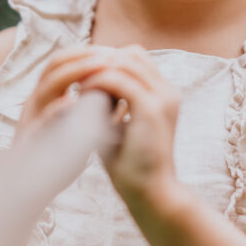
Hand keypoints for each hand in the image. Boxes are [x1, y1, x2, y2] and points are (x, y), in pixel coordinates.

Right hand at [8, 47, 119, 199]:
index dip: (86, 53)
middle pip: (55, 65)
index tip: (111, 51)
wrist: (31, 190)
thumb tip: (118, 87)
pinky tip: (76, 100)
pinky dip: (58, 106)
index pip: (63, 62)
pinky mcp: (29, 139)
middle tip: (109, 54)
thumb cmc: (57, 156)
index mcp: (46, 96)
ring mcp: (31, 118)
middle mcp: (36, 101)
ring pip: (48, 85)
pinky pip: (41, 118)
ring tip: (100, 67)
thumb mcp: (76, 124)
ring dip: (75, 72)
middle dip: (83, 56)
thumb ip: (90, 106)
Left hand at [76, 45, 181, 205]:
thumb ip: (111, 103)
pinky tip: (83, 93)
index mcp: (163, 95)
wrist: (150, 192)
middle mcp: (167, 92)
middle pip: (133, 54)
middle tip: (78, 72)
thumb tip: (87, 85)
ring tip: (78, 82)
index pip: (137, 58)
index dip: (110, 60)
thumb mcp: (120, 125)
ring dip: (98, 68)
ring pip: (126, 61)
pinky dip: (98, 81)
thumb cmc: (131, 164)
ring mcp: (162, 98)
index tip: (85, 72)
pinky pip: (119, 80)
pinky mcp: (152, 109)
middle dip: (103, 59)